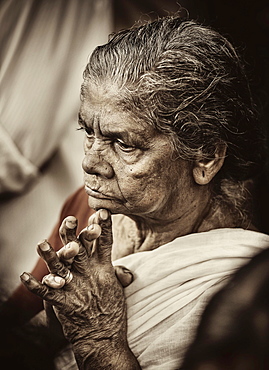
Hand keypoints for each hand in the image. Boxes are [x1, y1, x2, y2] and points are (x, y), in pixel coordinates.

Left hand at [20, 209, 139, 368]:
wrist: (104, 338)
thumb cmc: (112, 312)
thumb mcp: (118, 289)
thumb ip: (118, 274)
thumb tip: (124, 268)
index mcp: (104, 269)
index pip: (105, 243)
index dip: (104, 227)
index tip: (101, 211)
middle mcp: (89, 275)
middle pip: (80, 249)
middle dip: (73, 234)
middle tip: (69, 219)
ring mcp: (76, 288)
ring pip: (60, 267)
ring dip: (49, 255)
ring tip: (41, 243)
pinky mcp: (65, 303)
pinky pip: (46, 293)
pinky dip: (35, 285)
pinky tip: (23, 276)